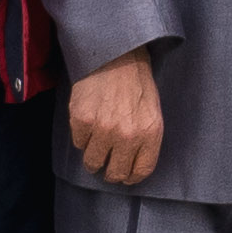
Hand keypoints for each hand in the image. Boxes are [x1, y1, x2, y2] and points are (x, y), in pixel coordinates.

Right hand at [67, 53, 170, 185]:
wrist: (116, 56)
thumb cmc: (136, 82)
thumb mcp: (152, 111)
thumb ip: (145, 139)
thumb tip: (133, 164)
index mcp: (150, 133)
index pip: (141, 171)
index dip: (131, 177)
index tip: (125, 175)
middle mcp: (127, 135)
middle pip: (115, 173)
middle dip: (110, 172)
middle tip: (107, 165)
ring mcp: (103, 129)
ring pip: (92, 162)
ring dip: (94, 157)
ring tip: (96, 143)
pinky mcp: (82, 121)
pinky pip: (79, 143)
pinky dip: (82, 137)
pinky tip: (89, 122)